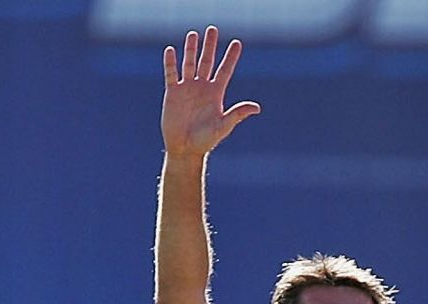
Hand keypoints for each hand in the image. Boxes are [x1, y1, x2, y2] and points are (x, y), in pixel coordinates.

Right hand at [162, 26, 259, 159]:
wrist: (185, 149)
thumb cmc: (205, 141)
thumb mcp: (223, 126)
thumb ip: (237, 114)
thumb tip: (257, 107)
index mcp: (216, 93)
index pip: (225, 70)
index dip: (231, 57)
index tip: (237, 43)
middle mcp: (202, 87)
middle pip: (207, 61)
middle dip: (210, 46)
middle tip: (212, 29)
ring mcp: (187, 88)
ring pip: (189, 63)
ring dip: (191, 49)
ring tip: (193, 34)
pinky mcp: (173, 93)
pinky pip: (171, 74)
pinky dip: (170, 63)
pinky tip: (170, 50)